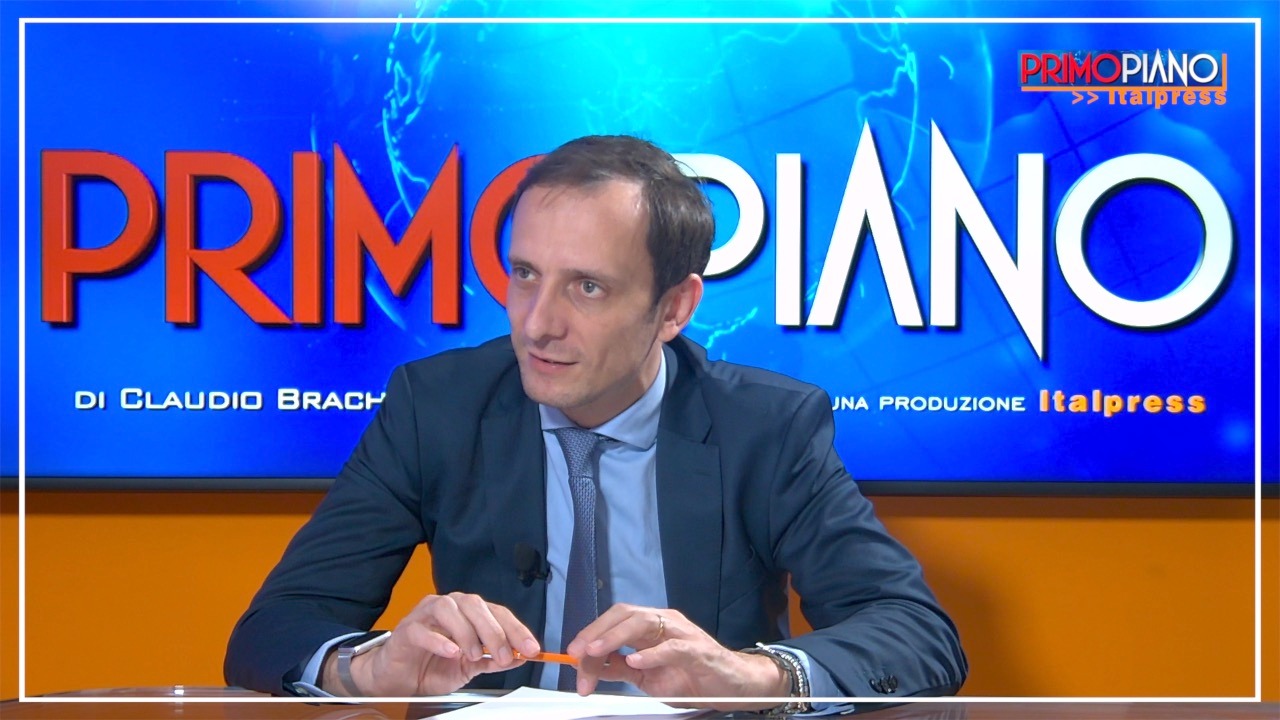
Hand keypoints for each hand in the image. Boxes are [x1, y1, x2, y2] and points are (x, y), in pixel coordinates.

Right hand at [323, 592, 540, 695]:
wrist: (398, 679)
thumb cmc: (432, 666)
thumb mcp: (470, 667)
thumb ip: (493, 660)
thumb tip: (522, 656)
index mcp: (468, 613)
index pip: (497, 612)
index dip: (516, 629)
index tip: (532, 648)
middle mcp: (449, 607)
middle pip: (475, 605)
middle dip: (494, 631)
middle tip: (504, 655)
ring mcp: (426, 615)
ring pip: (449, 608)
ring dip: (467, 632)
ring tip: (474, 655)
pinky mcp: (406, 629)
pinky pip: (422, 629)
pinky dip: (439, 639)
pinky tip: (451, 652)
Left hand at [565, 604, 789, 710]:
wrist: (733, 687)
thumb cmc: (692, 679)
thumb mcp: (647, 678)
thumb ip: (620, 669)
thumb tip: (588, 666)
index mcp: (650, 628)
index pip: (614, 621)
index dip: (590, 633)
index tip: (571, 654)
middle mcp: (664, 622)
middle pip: (624, 614)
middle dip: (596, 631)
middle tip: (577, 653)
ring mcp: (682, 633)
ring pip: (644, 622)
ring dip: (615, 636)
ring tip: (596, 651)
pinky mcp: (698, 650)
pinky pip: (672, 647)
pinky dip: (652, 654)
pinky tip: (636, 662)